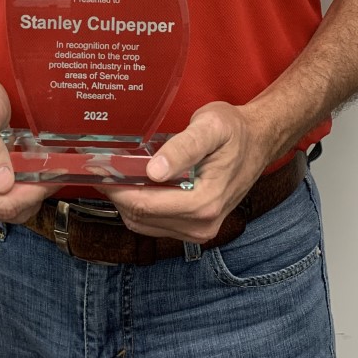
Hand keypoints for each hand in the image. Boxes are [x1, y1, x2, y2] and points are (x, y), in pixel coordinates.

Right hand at [0, 77, 61, 223]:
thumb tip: (1, 183)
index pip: (1, 204)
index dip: (32, 193)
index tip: (55, 174)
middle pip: (7, 211)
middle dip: (34, 192)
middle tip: (54, 167)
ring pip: (11, 211)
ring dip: (31, 192)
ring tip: (40, 166)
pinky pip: (8, 203)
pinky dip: (24, 191)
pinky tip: (29, 171)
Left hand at [105, 101, 274, 243]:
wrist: (258, 141)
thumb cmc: (235, 131)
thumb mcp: (210, 127)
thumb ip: (182, 148)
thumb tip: (154, 171)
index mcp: (204, 203)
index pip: (145, 206)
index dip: (117, 189)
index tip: (99, 169)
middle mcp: (202, 225)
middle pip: (141, 218)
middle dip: (118, 194)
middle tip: (102, 168)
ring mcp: (200, 230)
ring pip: (145, 224)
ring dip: (128, 201)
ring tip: (118, 173)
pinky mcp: (196, 228)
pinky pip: (156, 224)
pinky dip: (142, 206)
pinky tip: (138, 183)